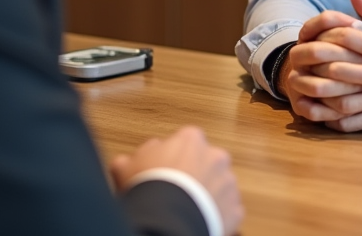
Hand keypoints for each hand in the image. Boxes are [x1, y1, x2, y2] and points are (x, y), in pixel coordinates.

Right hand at [110, 125, 243, 235]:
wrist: (166, 222)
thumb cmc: (147, 190)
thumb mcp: (126, 167)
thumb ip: (136, 157)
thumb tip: (129, 160)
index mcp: (191, 140)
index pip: (186, 142)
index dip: (173, 158)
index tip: (165, 170)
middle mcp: (216, 156)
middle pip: (206, 162)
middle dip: (195, 174)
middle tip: (177, 191)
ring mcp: (228, 182)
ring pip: (219, 186)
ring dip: (207, 194)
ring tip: (186, 209)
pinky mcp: (235, 208)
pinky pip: (226, 210)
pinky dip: (215, 215)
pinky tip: (198, 220)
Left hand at [289, 0, 361, 131]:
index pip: (346, 42)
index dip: (323, 43)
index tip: (308, 44)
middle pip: (338, 72)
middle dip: (315, 71)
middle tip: (299, 69)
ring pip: (341, 101)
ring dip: (319, 98)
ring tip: (304, 93)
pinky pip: (350, 122)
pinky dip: (332, 119)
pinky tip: (320, 113)